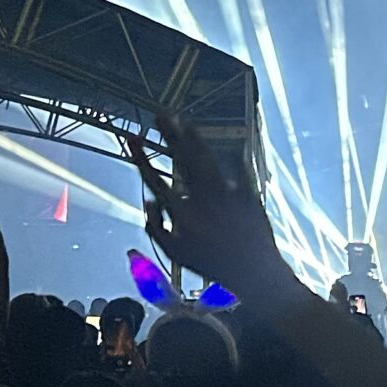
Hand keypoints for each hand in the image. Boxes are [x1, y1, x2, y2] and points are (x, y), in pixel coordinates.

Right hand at [121, 118, 289, 300]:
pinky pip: (237, 168)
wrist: (254, 272)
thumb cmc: (211, 264)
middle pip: (183, 159)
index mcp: (182, 214)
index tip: (132, 139)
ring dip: (195, 137)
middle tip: (161, 113)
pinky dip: (229, 158)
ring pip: (208, 158)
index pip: (154, 179)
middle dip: (170, 133)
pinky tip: (224, 147)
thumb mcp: (175, 253)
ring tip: (185, 121)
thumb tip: (149, 199)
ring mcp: (228, 194)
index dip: (141, 157)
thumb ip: (156, 227)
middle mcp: (203, 199)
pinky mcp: (248, 192)